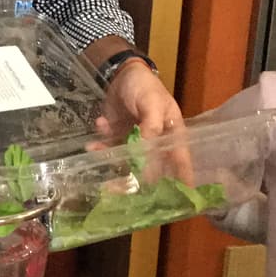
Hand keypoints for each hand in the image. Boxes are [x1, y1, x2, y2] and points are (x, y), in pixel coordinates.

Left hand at [97, 61, 192, 180]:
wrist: (120, 73)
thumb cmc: (144, 87)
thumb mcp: (152, 104)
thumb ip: (150, 129)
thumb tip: (145, 157)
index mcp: (172, 135)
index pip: (179, 162)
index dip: (180, 182)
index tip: (176, 203)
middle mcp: (155, 142)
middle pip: (148, 168)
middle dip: (130, 178)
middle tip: (113, 188)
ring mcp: (135, 141)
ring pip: (124, 161)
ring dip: (109, 158)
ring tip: (95, 151)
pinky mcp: (118, 137)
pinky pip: (109, 148)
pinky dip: (100, 144)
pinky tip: (95, 133)